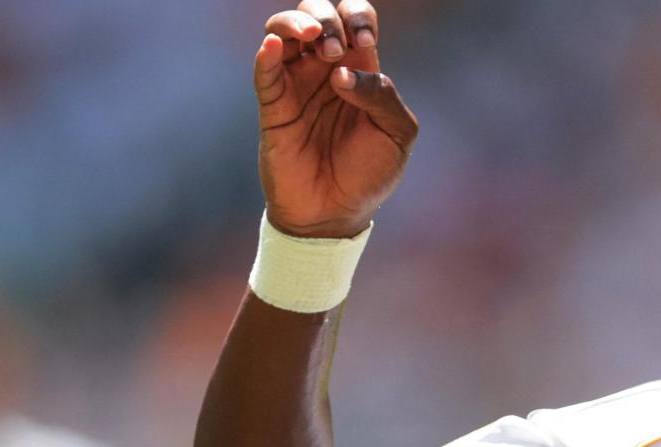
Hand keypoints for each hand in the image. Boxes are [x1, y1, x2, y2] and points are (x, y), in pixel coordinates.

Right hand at [254, 0, 417, 237]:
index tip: (365, 42)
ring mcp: (297, 84)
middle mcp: (326, 68)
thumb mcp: (397, 134)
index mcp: (360, 69)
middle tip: (336, 50)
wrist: (336, 213)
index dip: (357, 15)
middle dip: (327, 17)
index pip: (355, 18)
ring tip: (313, 39)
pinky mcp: (273, 105)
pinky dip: (267, 52)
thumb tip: (341, 72)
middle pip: (317, 13)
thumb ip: (383, 96)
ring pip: (283, 29)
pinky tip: (275, 47)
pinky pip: (264, 69)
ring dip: (296, 22)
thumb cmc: (370, 173)